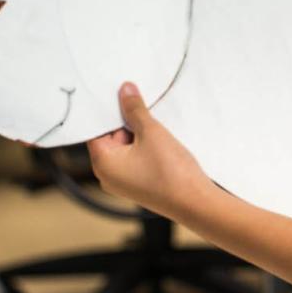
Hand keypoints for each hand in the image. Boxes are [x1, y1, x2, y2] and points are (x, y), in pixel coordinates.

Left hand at [87, 83, 213, 220]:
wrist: (195, 202)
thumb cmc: (170, 172)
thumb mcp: (151, 133)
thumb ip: (135, 110)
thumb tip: (125, 90)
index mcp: (102, 163)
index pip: (95, 130)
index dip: (108, 111)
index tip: (118, 94)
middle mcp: (107, 175)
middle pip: (110, 138)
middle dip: (126, 122)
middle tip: (142, 107)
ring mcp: (123, 182)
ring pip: (125, 148)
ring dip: (138, 134)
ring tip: (155, 127)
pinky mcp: (138, 185)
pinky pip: (134, 159)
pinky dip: (144, 147)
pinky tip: (159, 141)